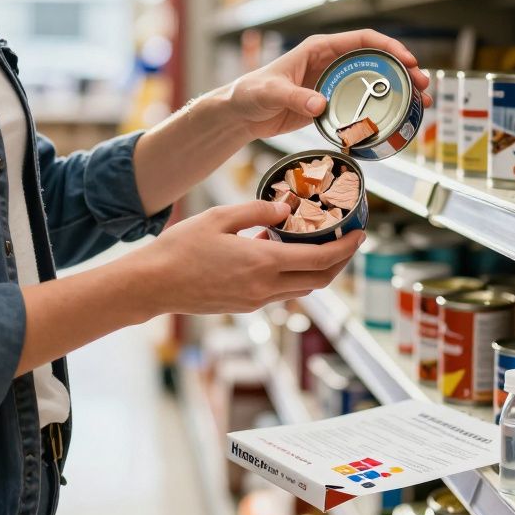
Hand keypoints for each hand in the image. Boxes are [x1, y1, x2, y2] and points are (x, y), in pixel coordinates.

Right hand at [131, 200, 364, 314]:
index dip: (346, 248)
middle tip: (349, 241)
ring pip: (302, 288)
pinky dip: (293, 274)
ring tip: (321, 244)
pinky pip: (281, 291)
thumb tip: (286, 209)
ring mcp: (255, 300)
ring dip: (317, 270)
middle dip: (340, 262)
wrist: (154, 284)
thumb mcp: (220, 217)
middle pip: (320, 280)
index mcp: (262, 263)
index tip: (360, 234)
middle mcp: (264, 287)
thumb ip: (257, 211)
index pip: (320, 259)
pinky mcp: (245, 305)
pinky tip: (283, 254)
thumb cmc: (180, 248)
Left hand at [224, 29, 432, 139]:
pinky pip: (361, 102)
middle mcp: (329, 62)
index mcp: (319, 49)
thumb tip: (320, 104)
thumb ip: (295, 97)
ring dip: (397, 91)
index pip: (362, 40)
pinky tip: (395, 120)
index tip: (407, 60)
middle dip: (403, 71)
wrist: (240, 113)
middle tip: (423, 86)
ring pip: (373, 82)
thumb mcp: (271, 92)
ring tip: (419, 104)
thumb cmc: (250, 93)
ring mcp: (332, 82)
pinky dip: (380, 109)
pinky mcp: (330, 103)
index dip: (389, 47)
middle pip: (375, 61)